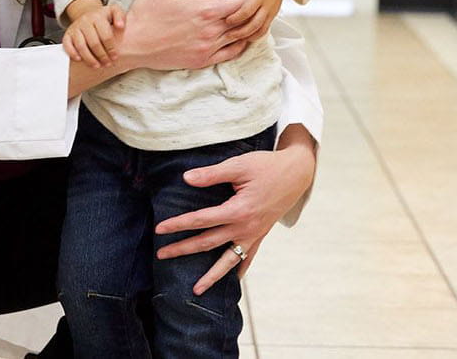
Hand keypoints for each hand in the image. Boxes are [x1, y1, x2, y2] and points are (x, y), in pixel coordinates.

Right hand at [61, 0, 125, 68]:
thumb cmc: (103, 17)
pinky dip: (72, 53)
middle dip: (102, 56)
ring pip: (81, 46)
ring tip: (97, 65)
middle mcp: (85, 21)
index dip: (111, 48)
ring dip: (89, 58)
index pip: (105, 35)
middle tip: (107, 64)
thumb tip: (120, 26)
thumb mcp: (114, 11)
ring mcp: (75, 28)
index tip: (115, 57)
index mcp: (98, 17)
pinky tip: (79, 60)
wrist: (87, 14)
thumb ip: (120, 16)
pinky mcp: (67, 34)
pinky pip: (67, 45)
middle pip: (94, 42)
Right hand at [121, 0, 252, 70]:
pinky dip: (239, 45)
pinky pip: (231, 54)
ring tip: (245, 17)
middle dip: (248, 10)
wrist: (133, 44)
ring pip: (239, 38)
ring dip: (245, 26)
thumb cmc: (148, 13)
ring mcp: (208, 48)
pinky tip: (237, 37)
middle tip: (248, 1)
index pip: (241, 2)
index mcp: (206, 11)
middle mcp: (211, 31)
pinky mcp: (203, 60)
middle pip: (243, 20)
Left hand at [154, 125, 316, 294]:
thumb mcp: (239, 165)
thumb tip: (186, 178)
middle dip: (183, 249)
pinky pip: (247, 258)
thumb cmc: (266, 167)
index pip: (201, 220)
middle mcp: (245, 228)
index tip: (160, 229)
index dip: (178, 224)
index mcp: (238, 210)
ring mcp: (254, 235)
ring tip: (196, 290)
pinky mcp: (260, 235)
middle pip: (208, 243)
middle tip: (162, 255)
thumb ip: (212, 174)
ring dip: (212, 276)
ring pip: (228, 260)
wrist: (296, 174)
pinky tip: (231, 281)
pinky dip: (238, 270)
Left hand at [222, 0, 288, 44]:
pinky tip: (246, 36)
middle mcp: (268, 6)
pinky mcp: (273, 15)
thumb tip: (226, 3)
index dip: (236, 18)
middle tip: (229, 35)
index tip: (226, 20)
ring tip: (237, 39)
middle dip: (241, 32)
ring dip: (249, 36)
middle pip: (255, 25)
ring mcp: (272, 12)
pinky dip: (255, 35)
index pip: (247, 11)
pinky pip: (265, 29)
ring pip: (261, 30)